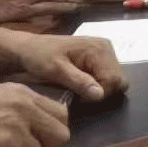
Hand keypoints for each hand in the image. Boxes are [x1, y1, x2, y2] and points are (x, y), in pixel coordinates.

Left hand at [12, 32, 127, 102]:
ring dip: (99, 89)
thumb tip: (100, 95)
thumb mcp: (56, 70)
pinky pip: (108, 76)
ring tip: (78, 88)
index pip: (114, 80)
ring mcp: (105, 52)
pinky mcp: (100, 57)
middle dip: (102, 92)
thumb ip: (79, 81)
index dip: (99, 94)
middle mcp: (107, 48)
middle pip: (119, 80)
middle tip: (79, 95)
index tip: (78, 98)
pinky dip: (97, 84)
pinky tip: (81, 83)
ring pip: (115, 80)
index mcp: (99, 49)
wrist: (29, 48)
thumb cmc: (40, 57)